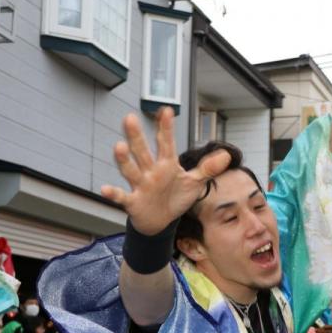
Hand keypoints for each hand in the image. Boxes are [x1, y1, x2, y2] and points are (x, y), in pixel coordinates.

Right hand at [101, 108, 231, 235]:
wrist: (160, 222)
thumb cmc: (176, 198)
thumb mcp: (194, 183)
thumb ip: (207, 168)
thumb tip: (226, 155)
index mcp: (166, 165)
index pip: (166, 144)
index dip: (166, 128)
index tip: (166, 111)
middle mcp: (151, 172)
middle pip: (143, 152)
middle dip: (137, 136)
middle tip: (130, 118)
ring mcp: (140, 186)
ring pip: (131, 170)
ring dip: (124, 160)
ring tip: (119, 146)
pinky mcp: (133, 201)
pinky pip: (122, 197)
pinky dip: (113, 194)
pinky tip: (105, 189)